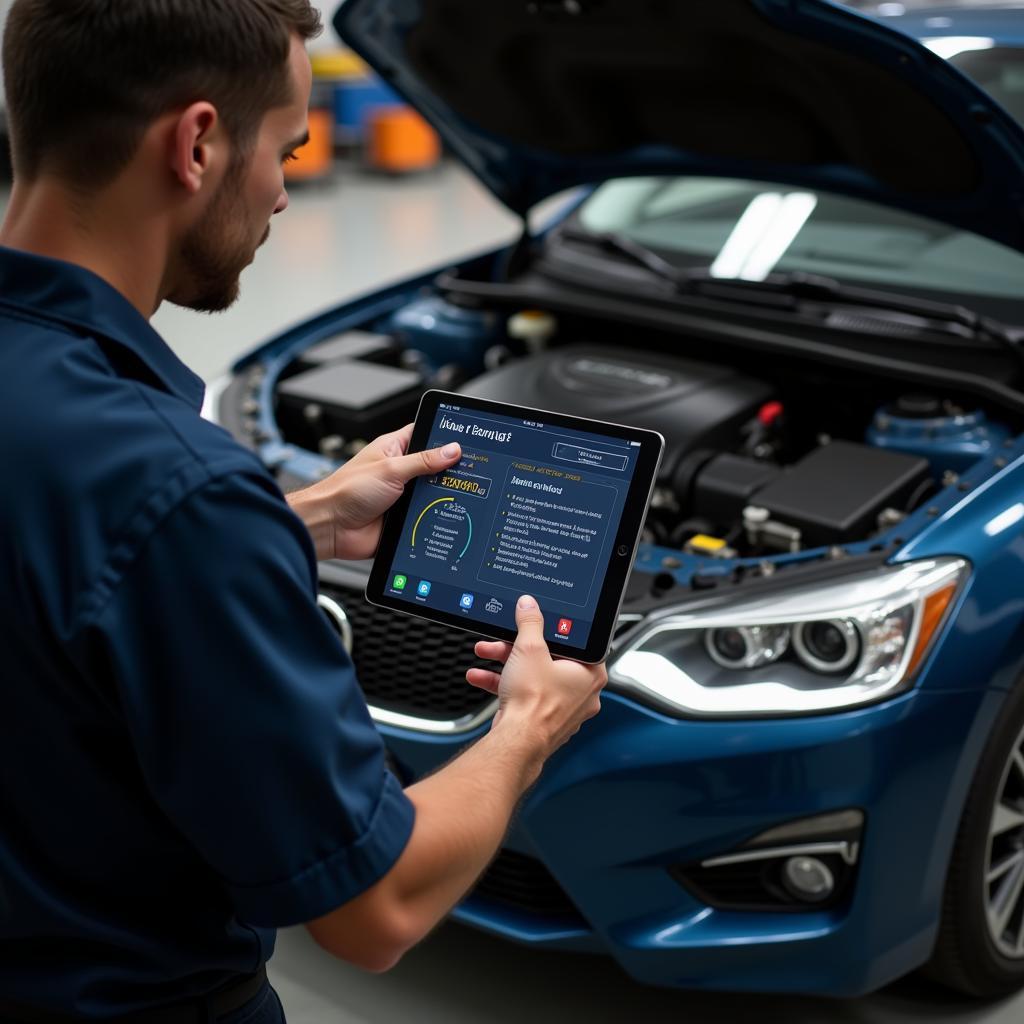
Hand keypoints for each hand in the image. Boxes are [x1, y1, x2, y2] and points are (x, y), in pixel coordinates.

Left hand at [287, 425, 461, 560]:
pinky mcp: (404, 518)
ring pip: (432, 495)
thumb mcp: (391, 469)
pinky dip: (433, 518)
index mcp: (393, 449)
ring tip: (457, 495)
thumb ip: (424, 461)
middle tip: (468, 472)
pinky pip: (425, 517)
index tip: (466, 439)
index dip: (444, 436)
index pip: (425, 434)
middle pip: (434, 468)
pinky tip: (443, 517)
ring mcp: (402, 496)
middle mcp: (399, 471)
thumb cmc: (346, 492)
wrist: (330, 527)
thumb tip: (452, 450)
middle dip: (448, 472)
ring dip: (440, 497)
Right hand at [467, 595, 605, 758]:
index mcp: (591, 673)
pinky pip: (524, 694)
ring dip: (506, 663)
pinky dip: (504, 684)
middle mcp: (582, 693)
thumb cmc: (534, 704)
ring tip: (486, 653)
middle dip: (517, 646)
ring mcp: (562, 708)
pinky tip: (481, 676)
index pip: (576, 642)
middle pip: (549, 658)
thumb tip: (530, 606)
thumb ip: (530, 622)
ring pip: (534, 676)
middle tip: (502, 638)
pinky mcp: (543, 719)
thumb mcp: (529, 649)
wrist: (516, 742)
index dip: (553, 630)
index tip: (536, 623)